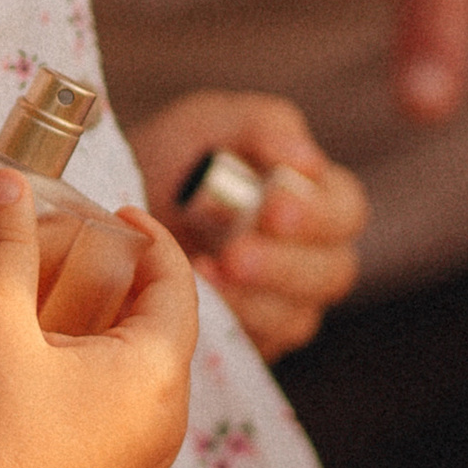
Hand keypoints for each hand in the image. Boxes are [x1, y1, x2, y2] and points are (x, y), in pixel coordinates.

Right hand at [0, 171, 197, 467]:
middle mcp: (162, 429)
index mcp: (155, 377)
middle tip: (80, 256)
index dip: (151, 242)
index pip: (177, 289)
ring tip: (55, 310)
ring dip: (108, 338)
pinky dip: (96, 384)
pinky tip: (43, 371)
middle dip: (123, 289)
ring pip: (140, 383)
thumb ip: (4, 241)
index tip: (118, 215)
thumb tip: (5, 181)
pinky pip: (119, 423)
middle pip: (160, 336)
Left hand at [128, 90, 366, 361]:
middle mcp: (311, 255)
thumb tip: (303, 159)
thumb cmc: (180, 158)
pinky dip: (229, 322)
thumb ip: (260, 127)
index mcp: (316, 198)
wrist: (121, 206)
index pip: (345, 212)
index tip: (272, 208)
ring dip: (253, 298)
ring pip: (296, 316)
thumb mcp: (211, 123)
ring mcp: (284, 302)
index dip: (317, 215)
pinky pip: (256, 343)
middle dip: (284, 265)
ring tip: (205, 273)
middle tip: (237, 254)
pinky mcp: (251, 338)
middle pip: (332, 272)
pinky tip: (195, 295)